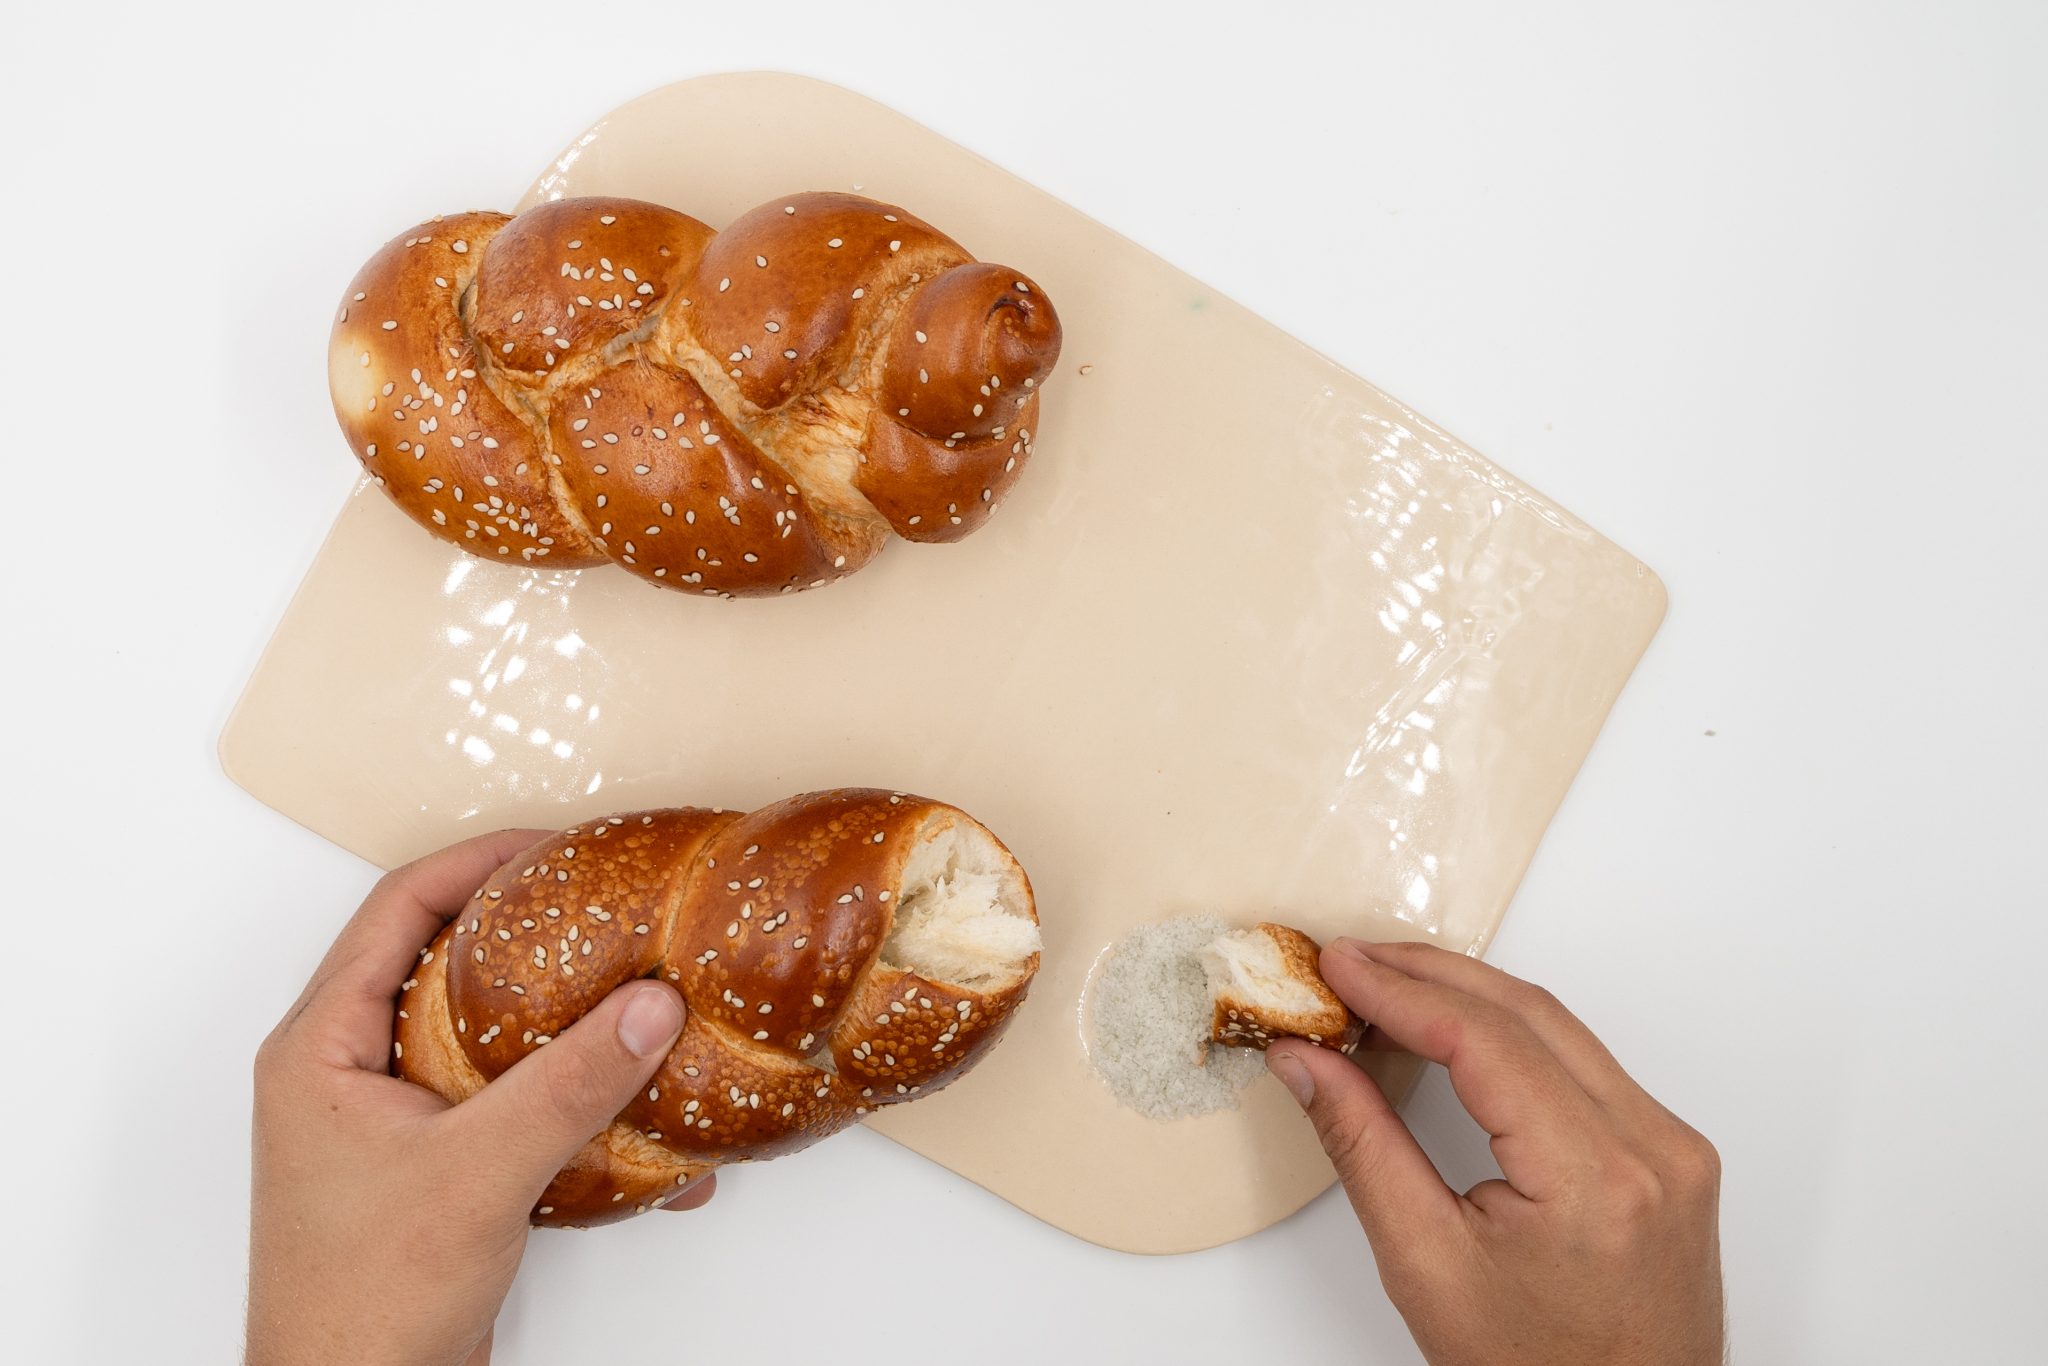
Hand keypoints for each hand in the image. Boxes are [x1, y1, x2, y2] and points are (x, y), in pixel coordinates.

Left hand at [247, 831, 714, 1365]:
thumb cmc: (367, 1302)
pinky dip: (561, 1093)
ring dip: (551, 1013)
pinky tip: (627, 1106)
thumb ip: (569, 1085)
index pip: (398, 908)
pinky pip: (499, 1098)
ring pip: (475, 1031)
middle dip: (527, 931)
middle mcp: (343, 1072)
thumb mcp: (479, 1174)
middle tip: (604, 907)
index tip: (559, 846)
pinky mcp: (426, 1169)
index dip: (478, 861)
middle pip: (438, 959)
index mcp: (318, 1048)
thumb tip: (650, 1007)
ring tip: (627, 990)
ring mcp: (384, 1123)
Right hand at [1264, 940, 1722, 1365]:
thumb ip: (1362, 1146)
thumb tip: (1308, 1060)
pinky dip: (1512, 1035)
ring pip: (1560, 1028)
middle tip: (1349, 961)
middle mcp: (1654, 1149)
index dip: (1401, 991)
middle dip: (1429, 975)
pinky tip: (1455, 1030)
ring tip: (1387, 986)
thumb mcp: (1426, 1265)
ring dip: (1469, 997)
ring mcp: (1673, 1148)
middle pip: (1528, 1014)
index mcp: (1596, 1180)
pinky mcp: (1670, 1154)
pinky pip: (1585, 1062)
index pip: (1487, 1040)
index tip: (1336, 965)